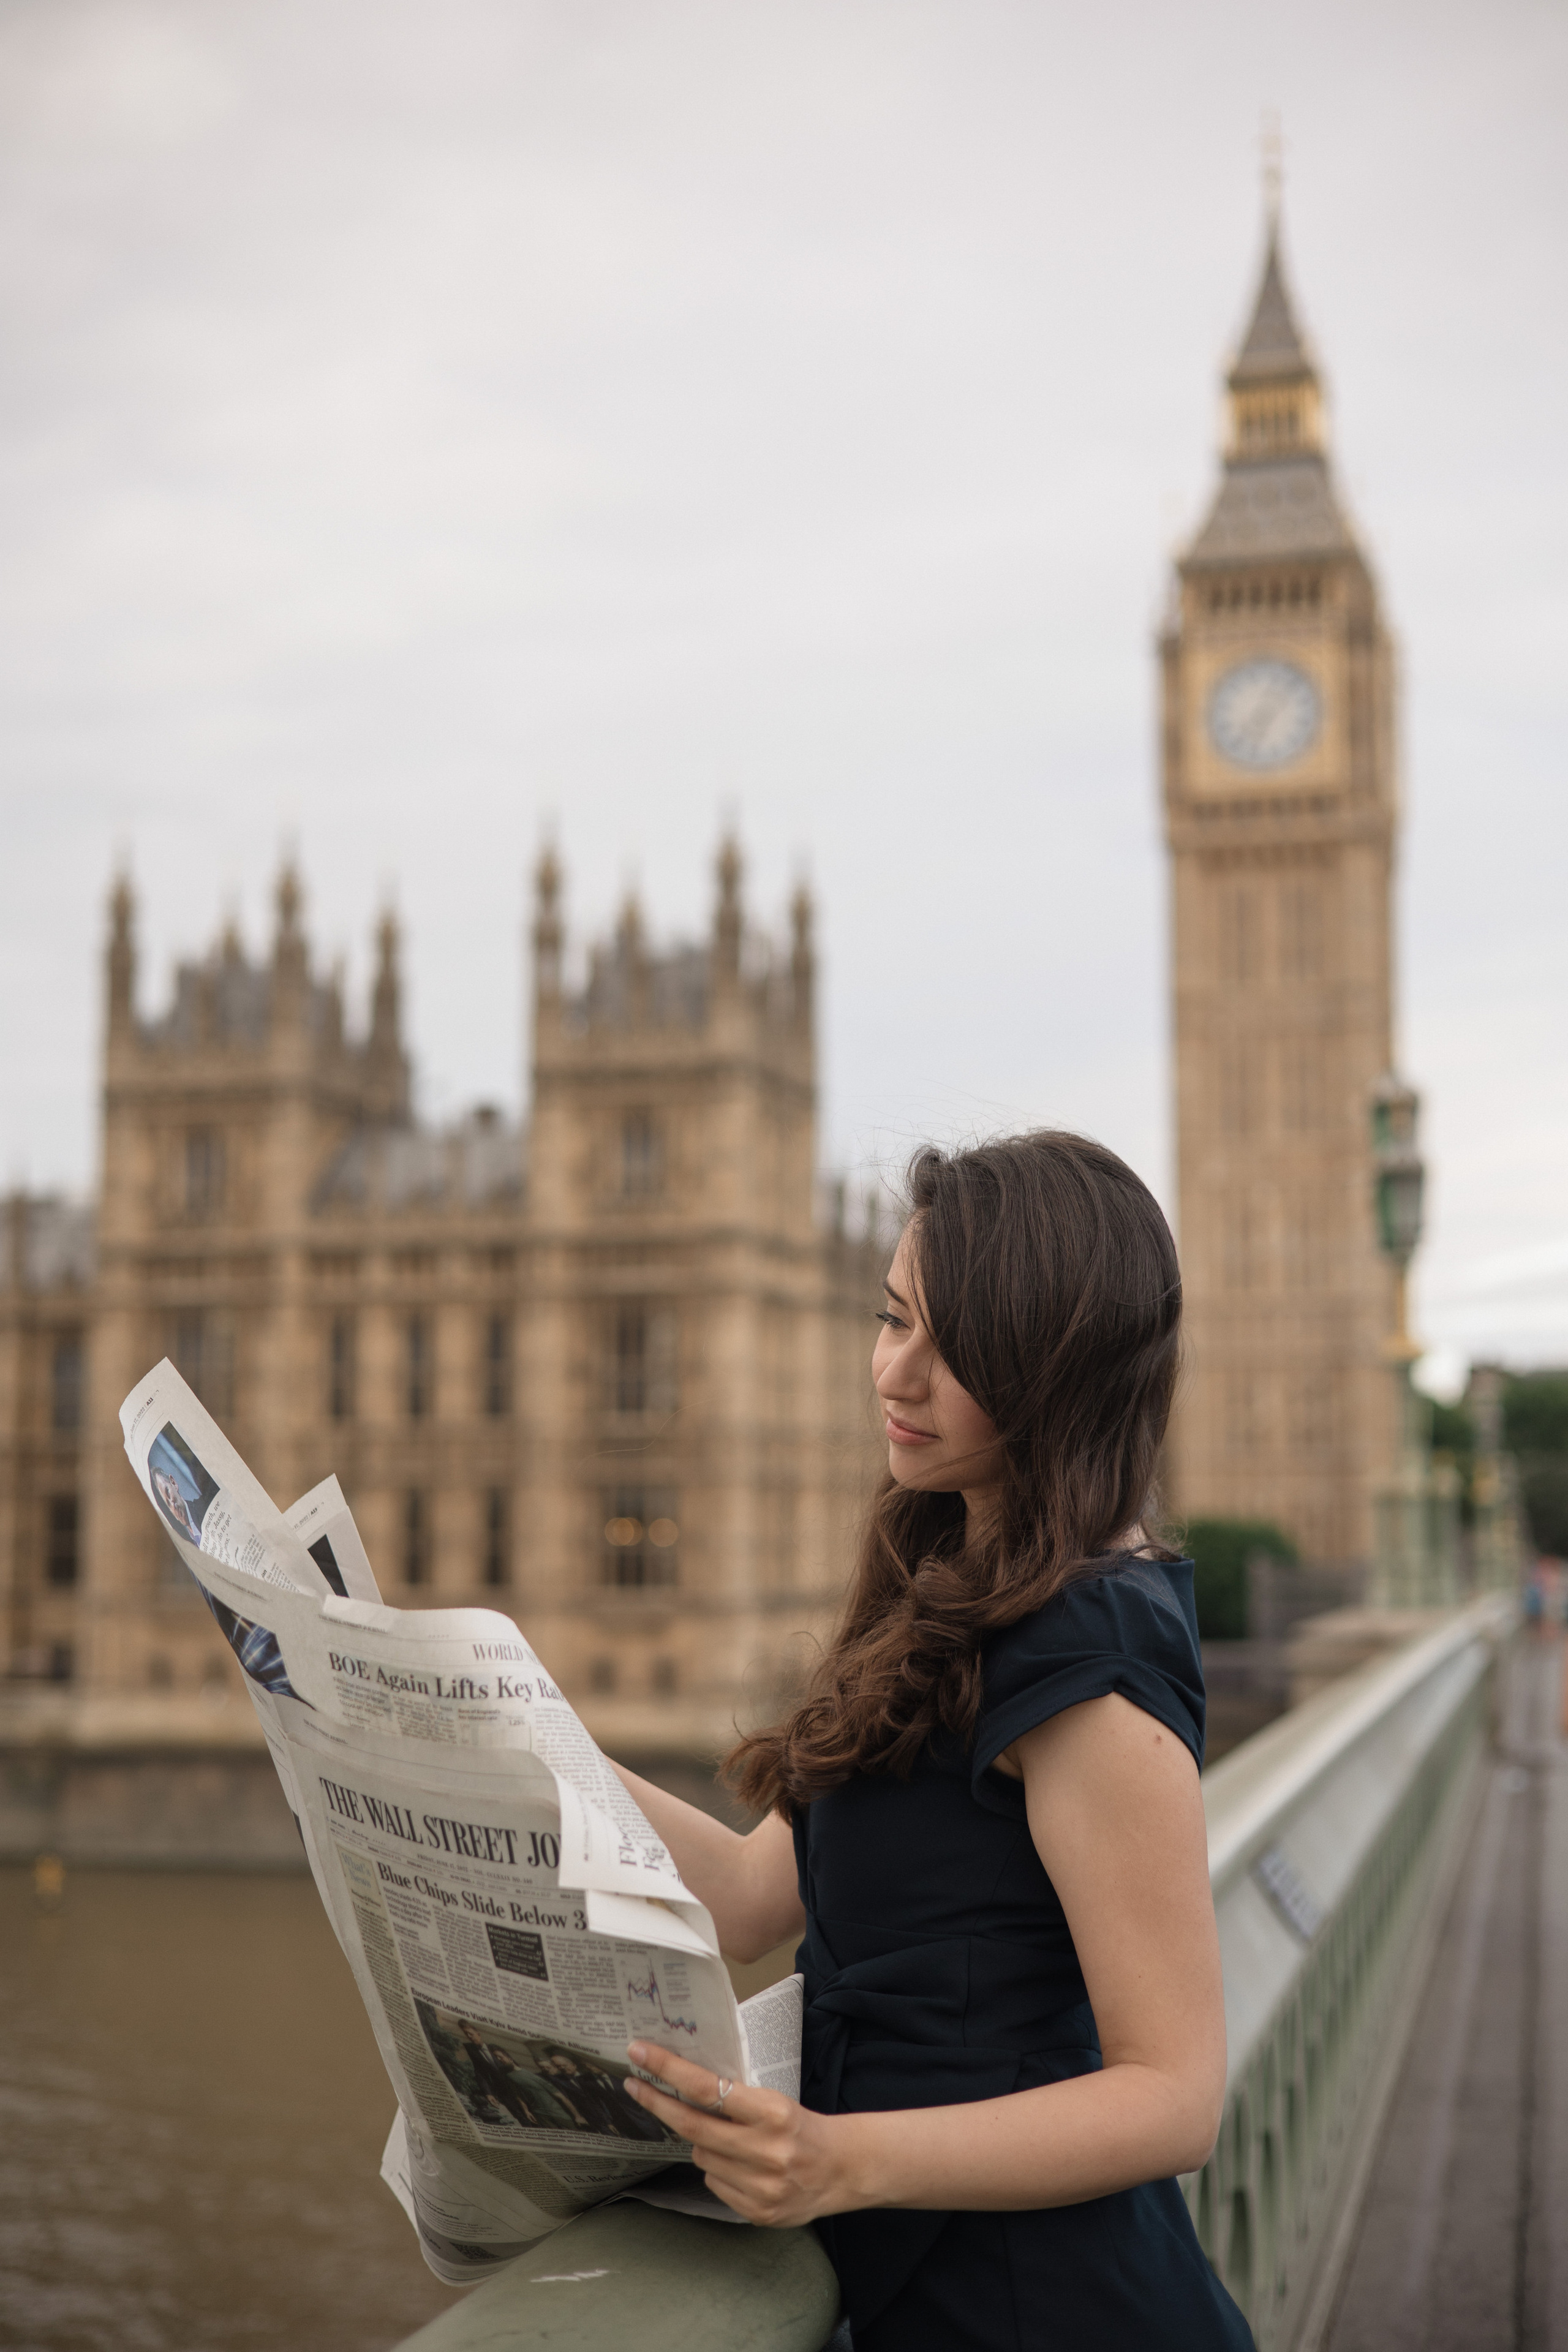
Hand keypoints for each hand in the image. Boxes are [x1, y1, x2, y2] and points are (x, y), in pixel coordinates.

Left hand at [624, 2041, 861, 2226]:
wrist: (842, 2169)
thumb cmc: (801, 2126)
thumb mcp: (774, 2101)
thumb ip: (735, 2100)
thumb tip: (682, 2086)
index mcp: (772, 2113)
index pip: (708, 2088)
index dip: (668, 2070)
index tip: (640, 2053)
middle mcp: (766, 2151)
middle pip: (692, 2126)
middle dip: (658, 2103)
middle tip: (636, 2085)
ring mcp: (761, 2186)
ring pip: (700, 2156)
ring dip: (702, 2143)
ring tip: (732, 2140)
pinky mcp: (758, 2212)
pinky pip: (714, 2182)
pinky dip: (718, 2169)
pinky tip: (743, 2166)